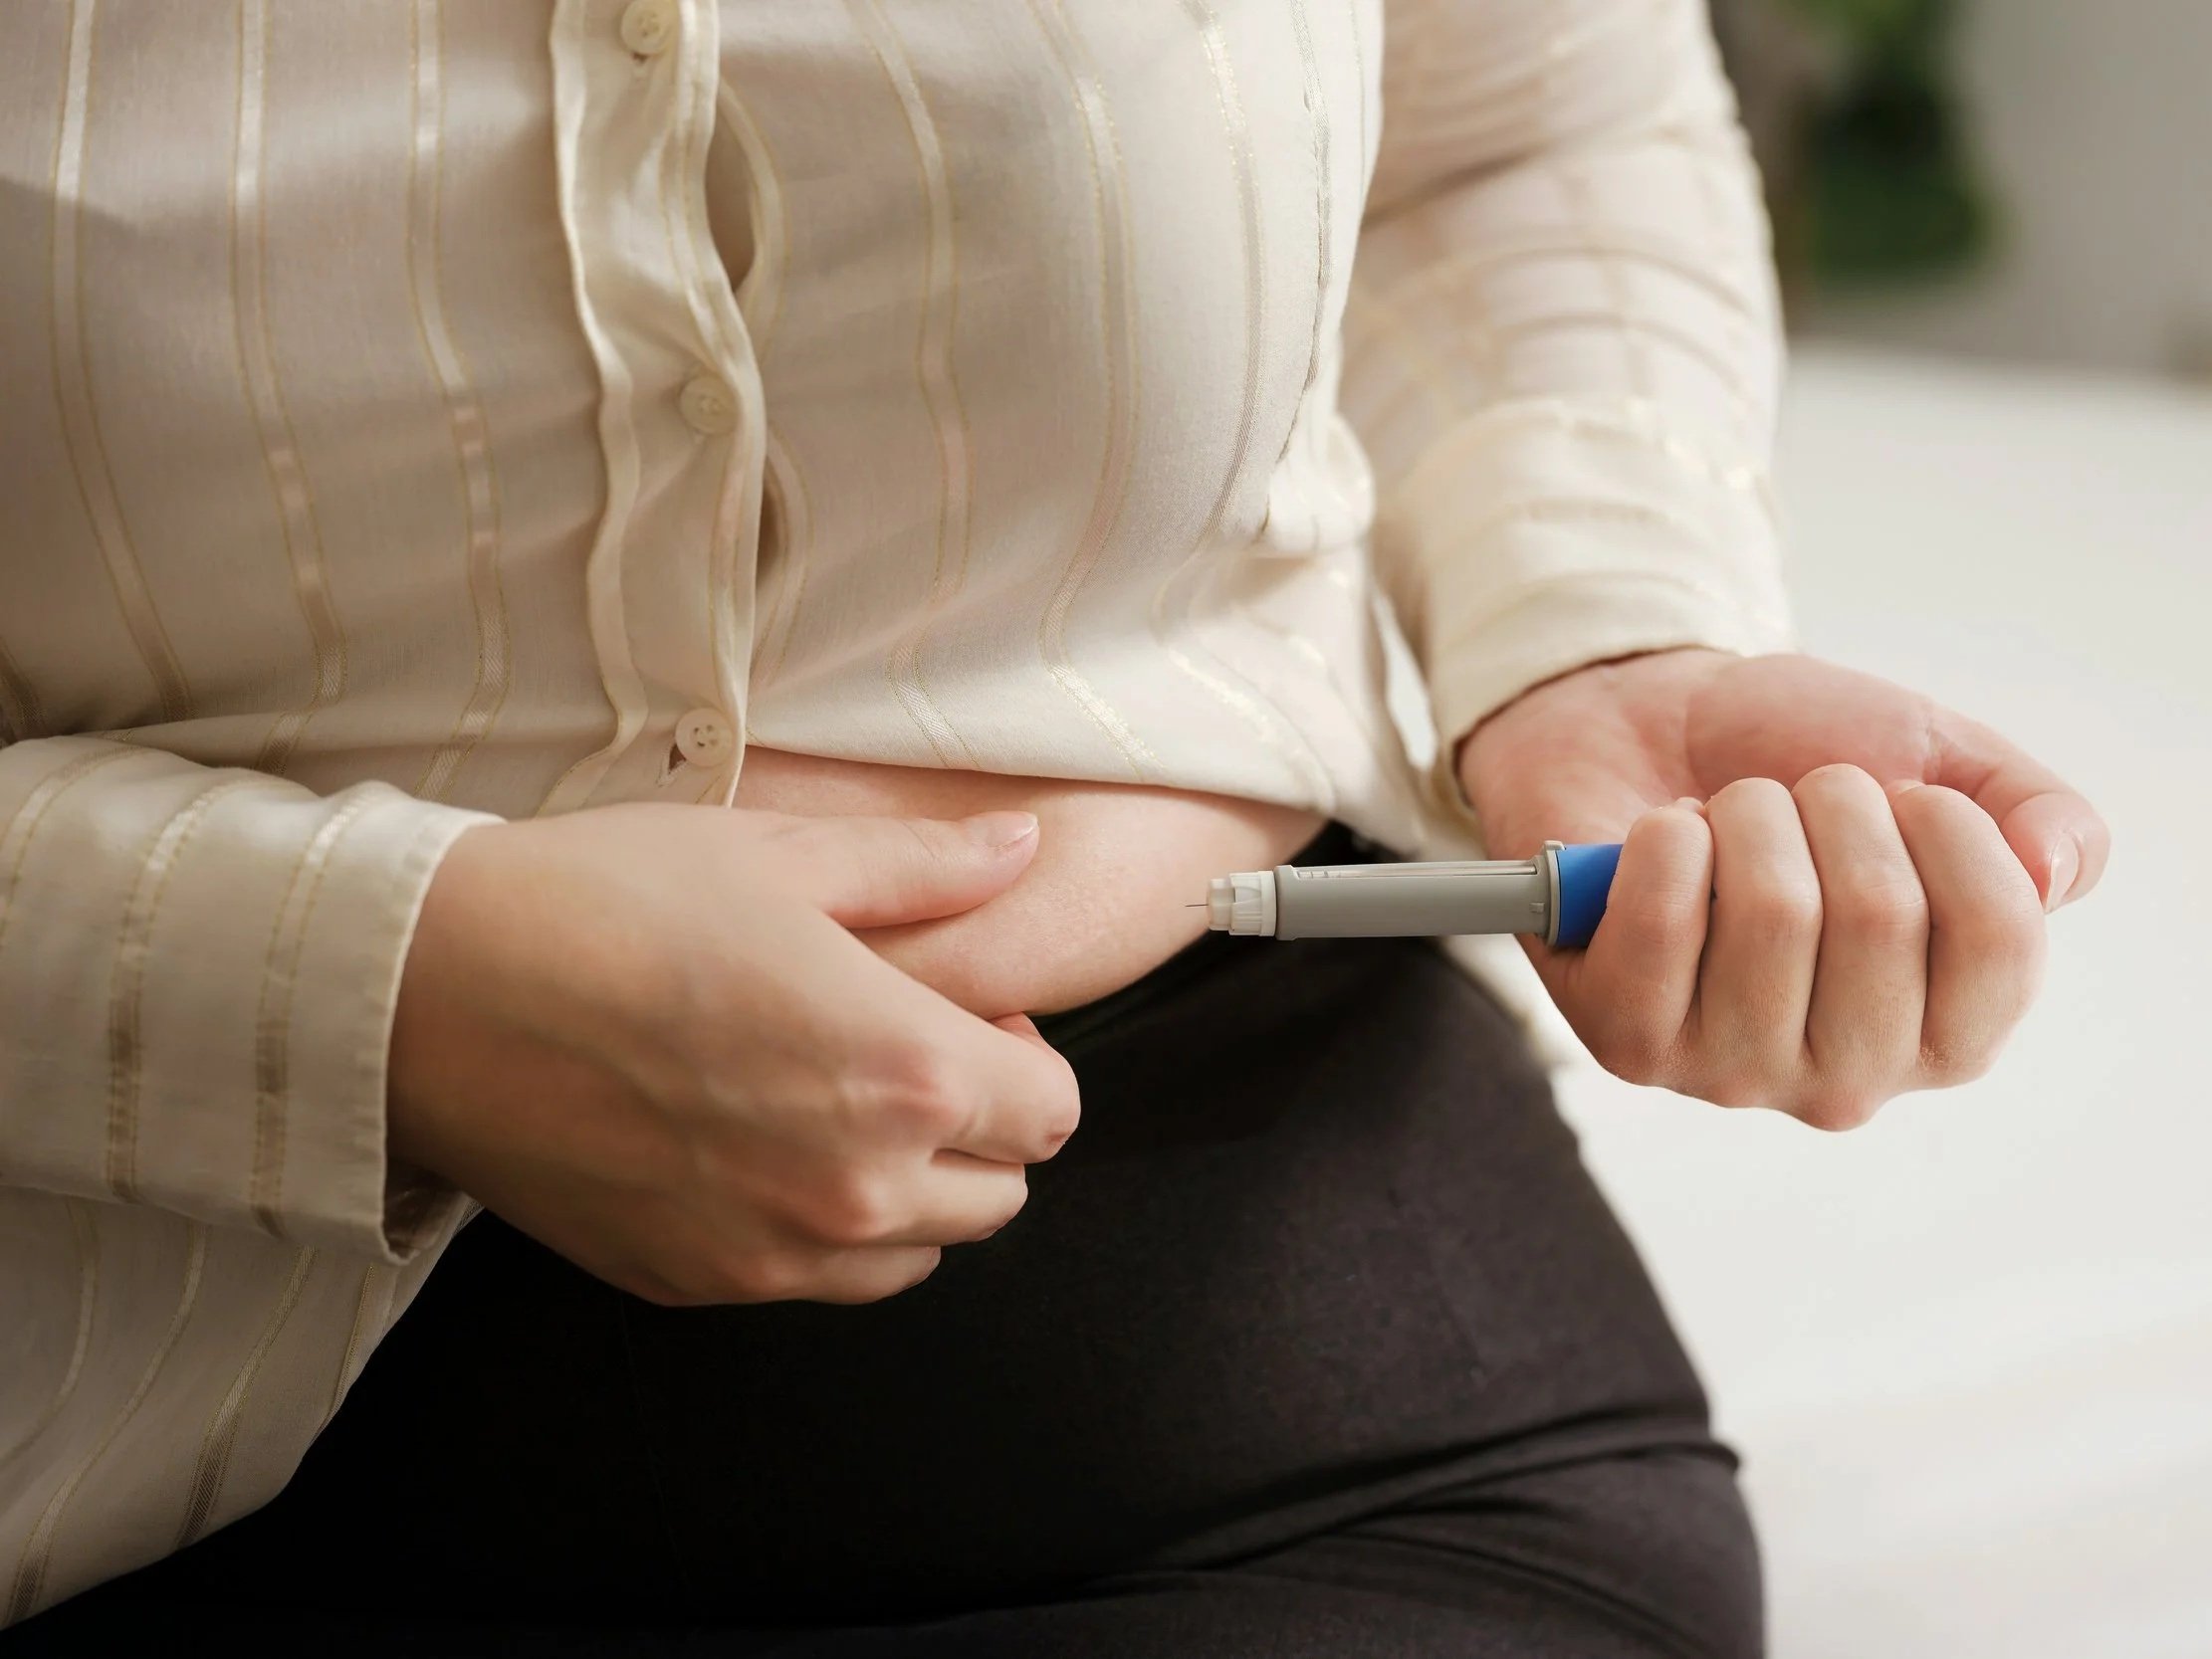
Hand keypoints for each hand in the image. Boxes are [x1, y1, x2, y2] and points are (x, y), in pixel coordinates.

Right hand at [388, 804, 1078, 1305]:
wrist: (430, 992)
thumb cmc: (609, 904)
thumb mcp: (783, 856)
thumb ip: (923, 869)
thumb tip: (1021, 847)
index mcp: (906, 1073)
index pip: (1049, 1111)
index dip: (1022, 1054)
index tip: (967, 1014)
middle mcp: (858, 1188)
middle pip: (1001, 1194)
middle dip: (980, 1126)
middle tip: (902, 1052)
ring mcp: (775, 1254)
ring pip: (918, 1254)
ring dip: (912, 1190)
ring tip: (832, 1104)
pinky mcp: (698, 1283)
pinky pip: (817, 1284)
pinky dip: (822, 1232)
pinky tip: (759, 1150)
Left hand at [1458, 651, 2109, 1127]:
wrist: (1642, 727)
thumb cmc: (1793, 760)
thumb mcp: (1941, 763)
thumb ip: (2041, 816)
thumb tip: (2052, 872)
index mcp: (1949, 1032)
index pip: (2001, 942)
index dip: (1948, 827)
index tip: (1897, 795)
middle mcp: (1849, 1078)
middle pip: (1881, 917)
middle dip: (1835, 804)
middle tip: (1790, 798)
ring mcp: (1733, 1072)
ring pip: (1773, 909)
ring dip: (1745, 814)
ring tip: (1722, 818)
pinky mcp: (1628, 1041)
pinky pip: (1663, 922)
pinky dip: (1665, 839)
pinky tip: (1661, 839)